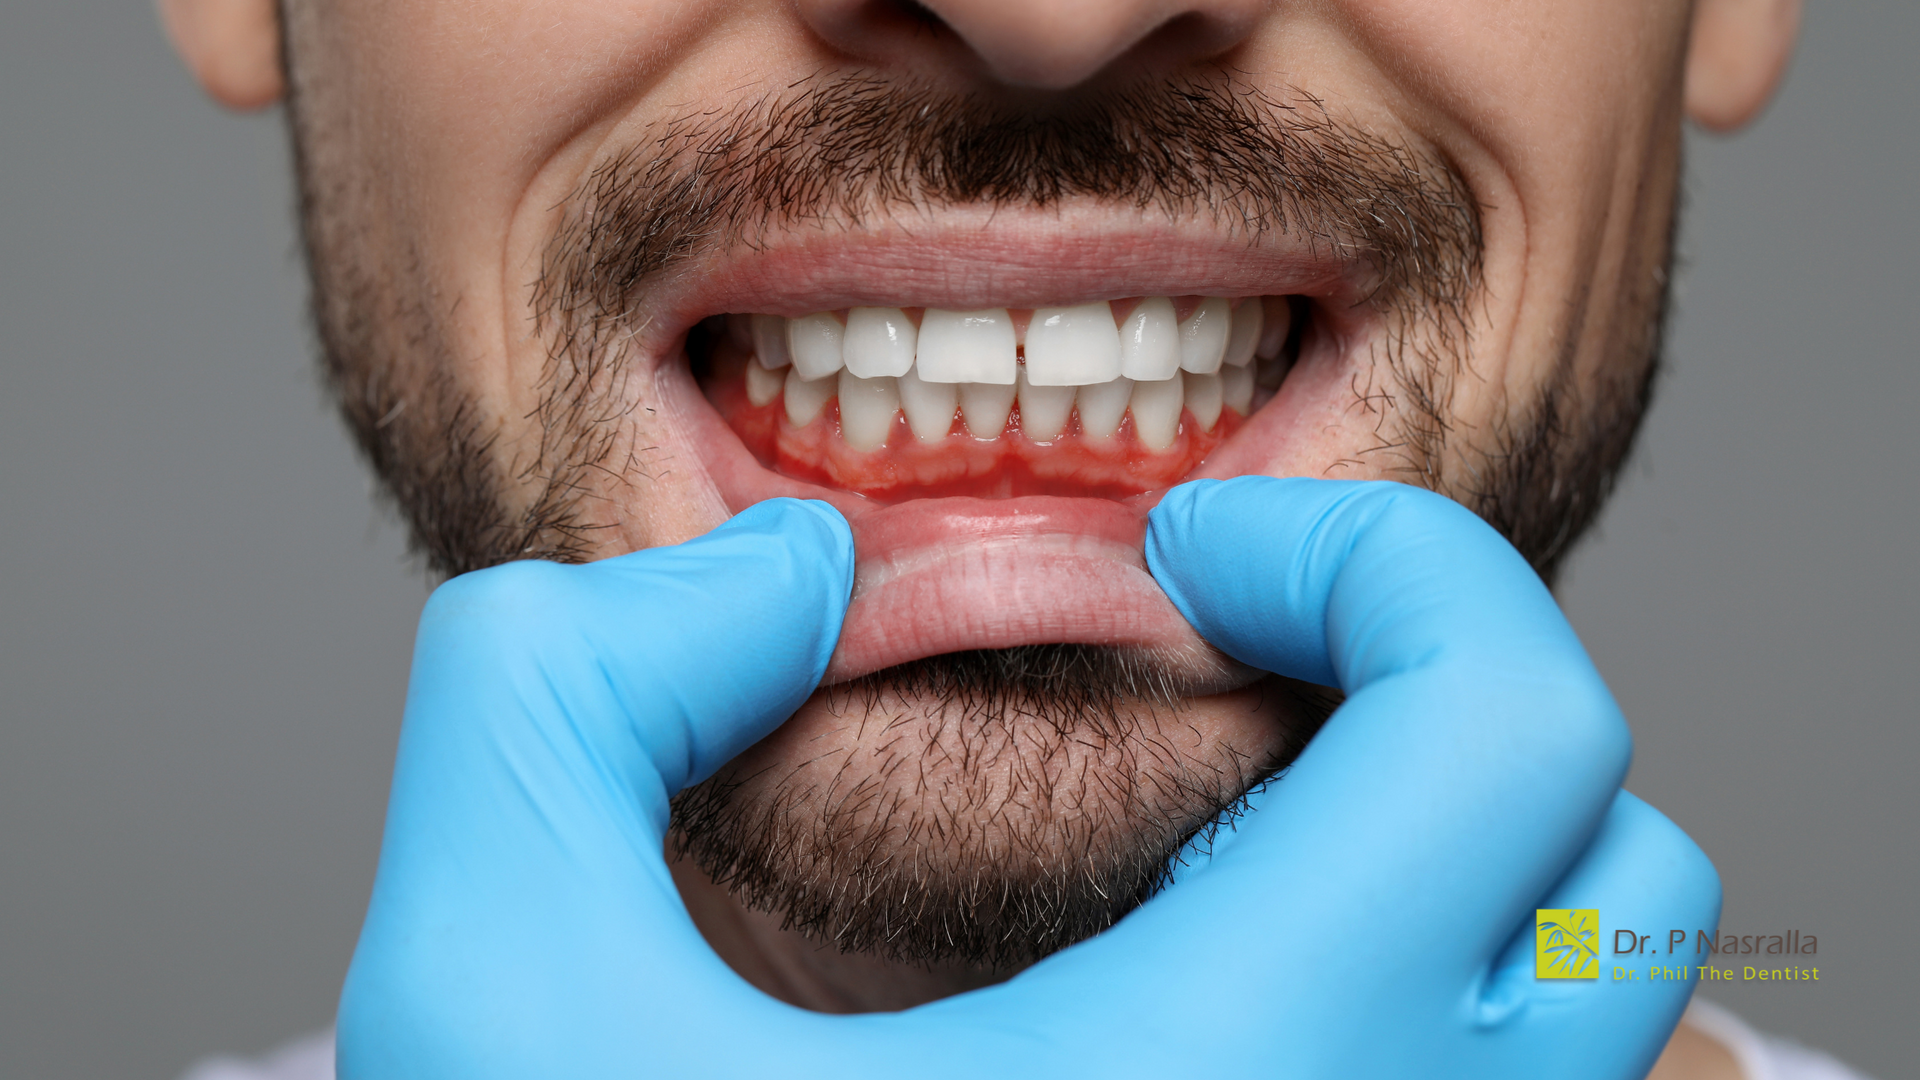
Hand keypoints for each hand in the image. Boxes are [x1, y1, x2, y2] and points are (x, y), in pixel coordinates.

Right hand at [339, 483, 1716, 1078]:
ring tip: (1207, 833)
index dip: (1378, 553)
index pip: (1517, 723)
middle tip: (1215, 668)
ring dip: (1440, 844)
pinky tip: (1198, 988)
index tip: (1183, 556)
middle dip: (1427, 689)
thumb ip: (569, 690)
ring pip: (1598, 1004)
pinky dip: (1410, 982)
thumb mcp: (483, 996)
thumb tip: (795, 575)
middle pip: (1613, 853)